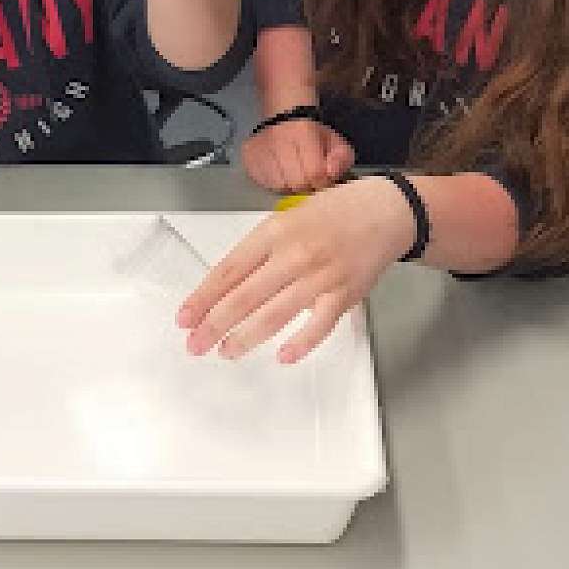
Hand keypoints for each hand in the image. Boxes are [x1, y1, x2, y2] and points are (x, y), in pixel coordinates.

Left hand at [177, 176, 414, 363]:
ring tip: (226, 352)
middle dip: (215, 324)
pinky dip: (301, 343)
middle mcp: (294, 254)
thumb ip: (260, 252)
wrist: (383, 211)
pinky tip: (283, 356)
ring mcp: (320, 276)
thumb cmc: (332, 215)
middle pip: (245, 296)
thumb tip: (226, 289)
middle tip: (195, 345)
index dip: (203, 297)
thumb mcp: (286, 220)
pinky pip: (319, 324)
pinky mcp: (344, 294)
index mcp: (274, 232)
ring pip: (275, 314)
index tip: (185, 318)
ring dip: (247, 337)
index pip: (229, 270)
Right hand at [242, 115, 353, 193]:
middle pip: (295, 182)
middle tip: (309, 181)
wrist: (286, 118)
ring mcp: (259, 149)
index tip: (323, 180)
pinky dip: (274, 185)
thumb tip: (331, 174)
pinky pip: (262, 183)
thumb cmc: (314, 135)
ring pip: (278, 186)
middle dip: (306, 187)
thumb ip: (341, 159)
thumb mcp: (336, 143)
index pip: (314, 172)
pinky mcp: (248, 158)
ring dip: (289, 188)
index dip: (322, 182)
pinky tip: (281, 175)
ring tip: (294, 177)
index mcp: (302, 131)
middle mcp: (277, 139)